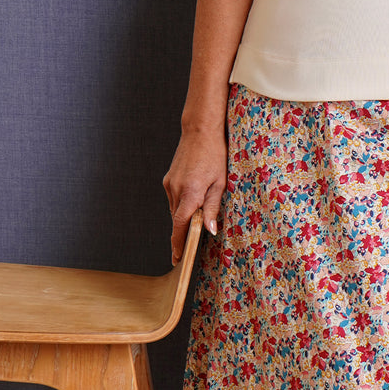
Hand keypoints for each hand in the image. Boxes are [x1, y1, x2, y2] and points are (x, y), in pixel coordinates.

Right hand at [163, 128, 227, 263]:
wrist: (200, 131)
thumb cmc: (215, 155)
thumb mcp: (220, 183)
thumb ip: (212, 208)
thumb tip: (209, 231)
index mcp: (190, 193)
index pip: (179, 226)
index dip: (177, 244)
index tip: (176, 258)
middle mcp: (176, 190)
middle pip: (176, 220)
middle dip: (182, 233)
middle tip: (189, 246)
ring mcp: (169, 184)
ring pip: (174, 209)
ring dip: (183, 217)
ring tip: (195, 219)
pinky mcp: (168, 179)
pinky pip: (173, 198)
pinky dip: (181, 204)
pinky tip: (192, 200)